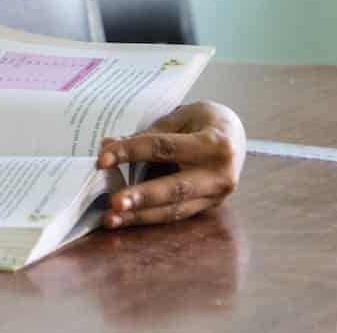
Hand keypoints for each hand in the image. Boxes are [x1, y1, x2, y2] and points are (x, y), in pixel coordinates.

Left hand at [98, 100, 245, 227]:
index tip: (102, 159)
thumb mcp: (179, 117)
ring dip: (140, 216)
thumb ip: (145, 134)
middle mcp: (220, 174)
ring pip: (175, 209)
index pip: (164, 149)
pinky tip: (125, 219)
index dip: (132, 152)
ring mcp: (217, 195)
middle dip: (142, 196)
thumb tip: (107, 145)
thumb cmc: (203, 121)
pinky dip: (149, 218)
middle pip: (175, 188)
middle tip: (113, 202)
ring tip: (111, 219)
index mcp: (214, 144)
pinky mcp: (209, 206)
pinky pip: (176, 214)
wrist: (235, 134)